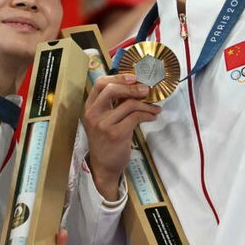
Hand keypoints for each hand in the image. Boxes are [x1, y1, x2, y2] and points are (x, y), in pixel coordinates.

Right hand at [82, 74, 162, 198]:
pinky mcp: (116, 134)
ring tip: (155, 108)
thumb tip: (135, 87)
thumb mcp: (104, 120)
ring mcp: (103, 124)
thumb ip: (113, 104)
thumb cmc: (106, 142)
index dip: (118, 77)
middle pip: (111, 89)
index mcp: (89, 107)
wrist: (104, 167)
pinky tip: (152, 116)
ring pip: (128, 104)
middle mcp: (93, 114)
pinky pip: (135, 117)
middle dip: (132, 87)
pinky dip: (147, 115)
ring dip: (146, 104)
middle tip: (146, 90)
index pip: (100, 84)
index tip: (133, 78)